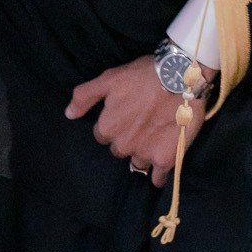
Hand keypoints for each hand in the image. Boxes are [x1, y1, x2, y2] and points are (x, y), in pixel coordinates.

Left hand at [65, 53, 217, 187]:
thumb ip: (84, 96)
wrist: (181, 78)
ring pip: (137, 162)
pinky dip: (158, 176)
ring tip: (154, 139)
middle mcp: (123, 145)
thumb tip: (69, 114)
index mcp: (108, 127)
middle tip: (141, 123)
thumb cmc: (144, 75)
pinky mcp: (166, 159)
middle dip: (127, 139)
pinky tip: (159, 172)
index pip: (103, 135)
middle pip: (119, 149)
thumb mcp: (109, 79)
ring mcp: (144, 153)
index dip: (114, 124)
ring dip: (142, 154)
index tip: (126, 115)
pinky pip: (157, 177)